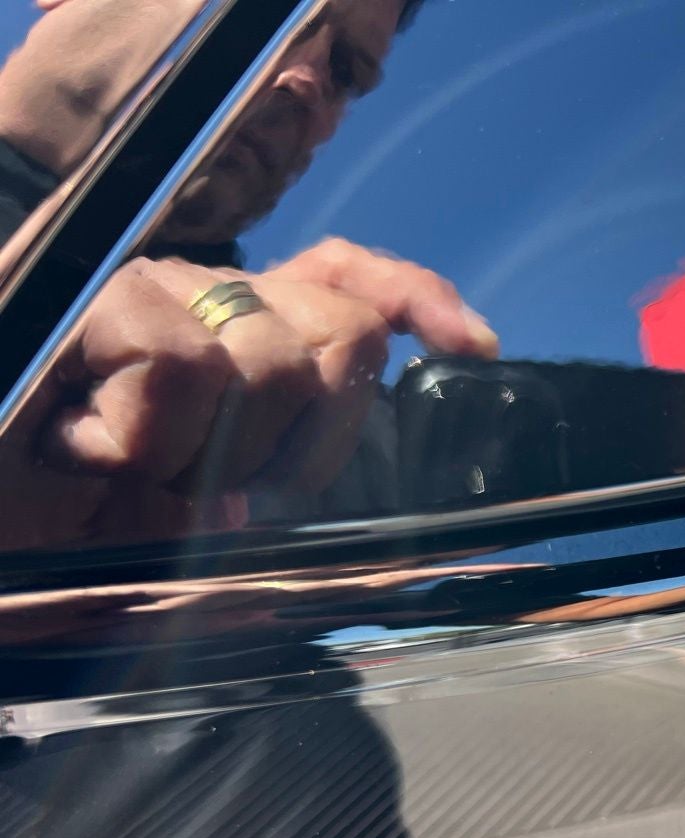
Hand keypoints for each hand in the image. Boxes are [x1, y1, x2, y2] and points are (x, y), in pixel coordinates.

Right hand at [2, 242, 498, 550]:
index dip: (414, 295)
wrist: (6, 550)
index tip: (474, 346)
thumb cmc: (99, 541)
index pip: (347, 277)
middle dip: (309, 438)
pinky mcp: (81, 306)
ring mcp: (145, 296)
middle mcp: (204, 296)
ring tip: (145, 472)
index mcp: (244, 331)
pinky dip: (154, 436)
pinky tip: (98, 452)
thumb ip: (299, 492)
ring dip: (219, 449)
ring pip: (270, 354)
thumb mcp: (226, 526)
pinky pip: (182, 361)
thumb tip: (392, 511)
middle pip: (341, 333)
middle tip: (228, 487)